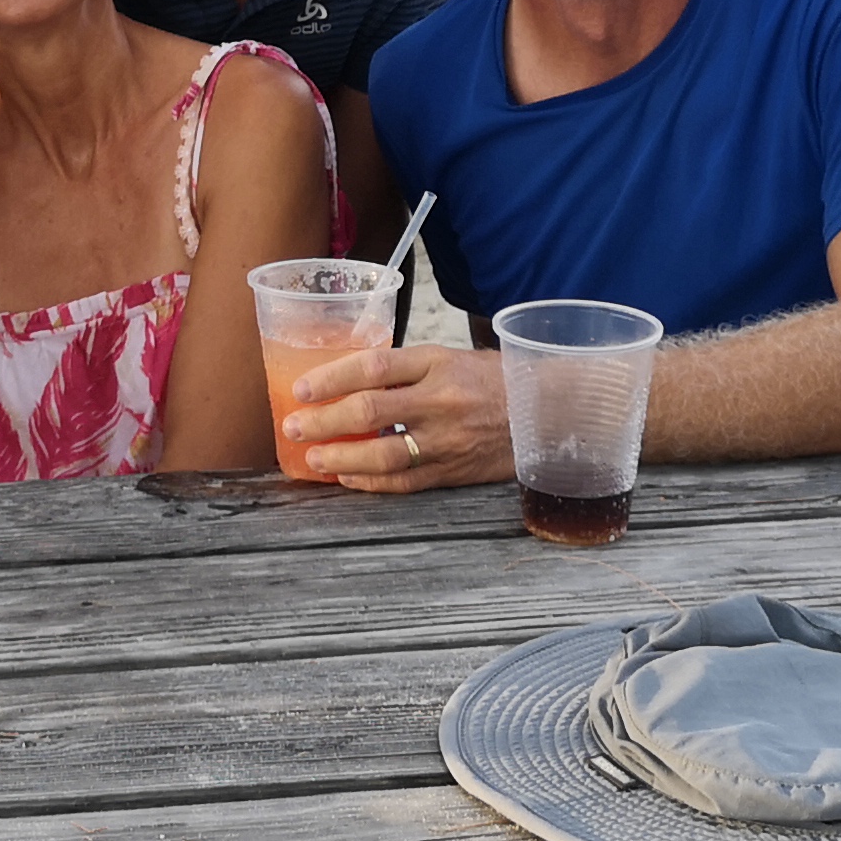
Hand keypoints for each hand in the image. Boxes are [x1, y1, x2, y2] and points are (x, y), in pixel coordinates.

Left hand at [283, 345, 513, 491]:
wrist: (547, 412)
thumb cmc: (492, 379)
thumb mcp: (450, 358)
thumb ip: (404, 370)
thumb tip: (346, 382)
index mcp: (437, 363)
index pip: (374, 367)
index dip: (331, 379)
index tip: (301, 389)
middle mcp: (440, 401)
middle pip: (369, 412)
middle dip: (323, 421)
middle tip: (293, 425)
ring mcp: (447, 441)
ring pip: (382, 455)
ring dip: (340, 459)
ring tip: (312, 458)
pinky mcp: (453, 471)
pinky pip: (404, 481)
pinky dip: (370, 482)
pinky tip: (347, 479)